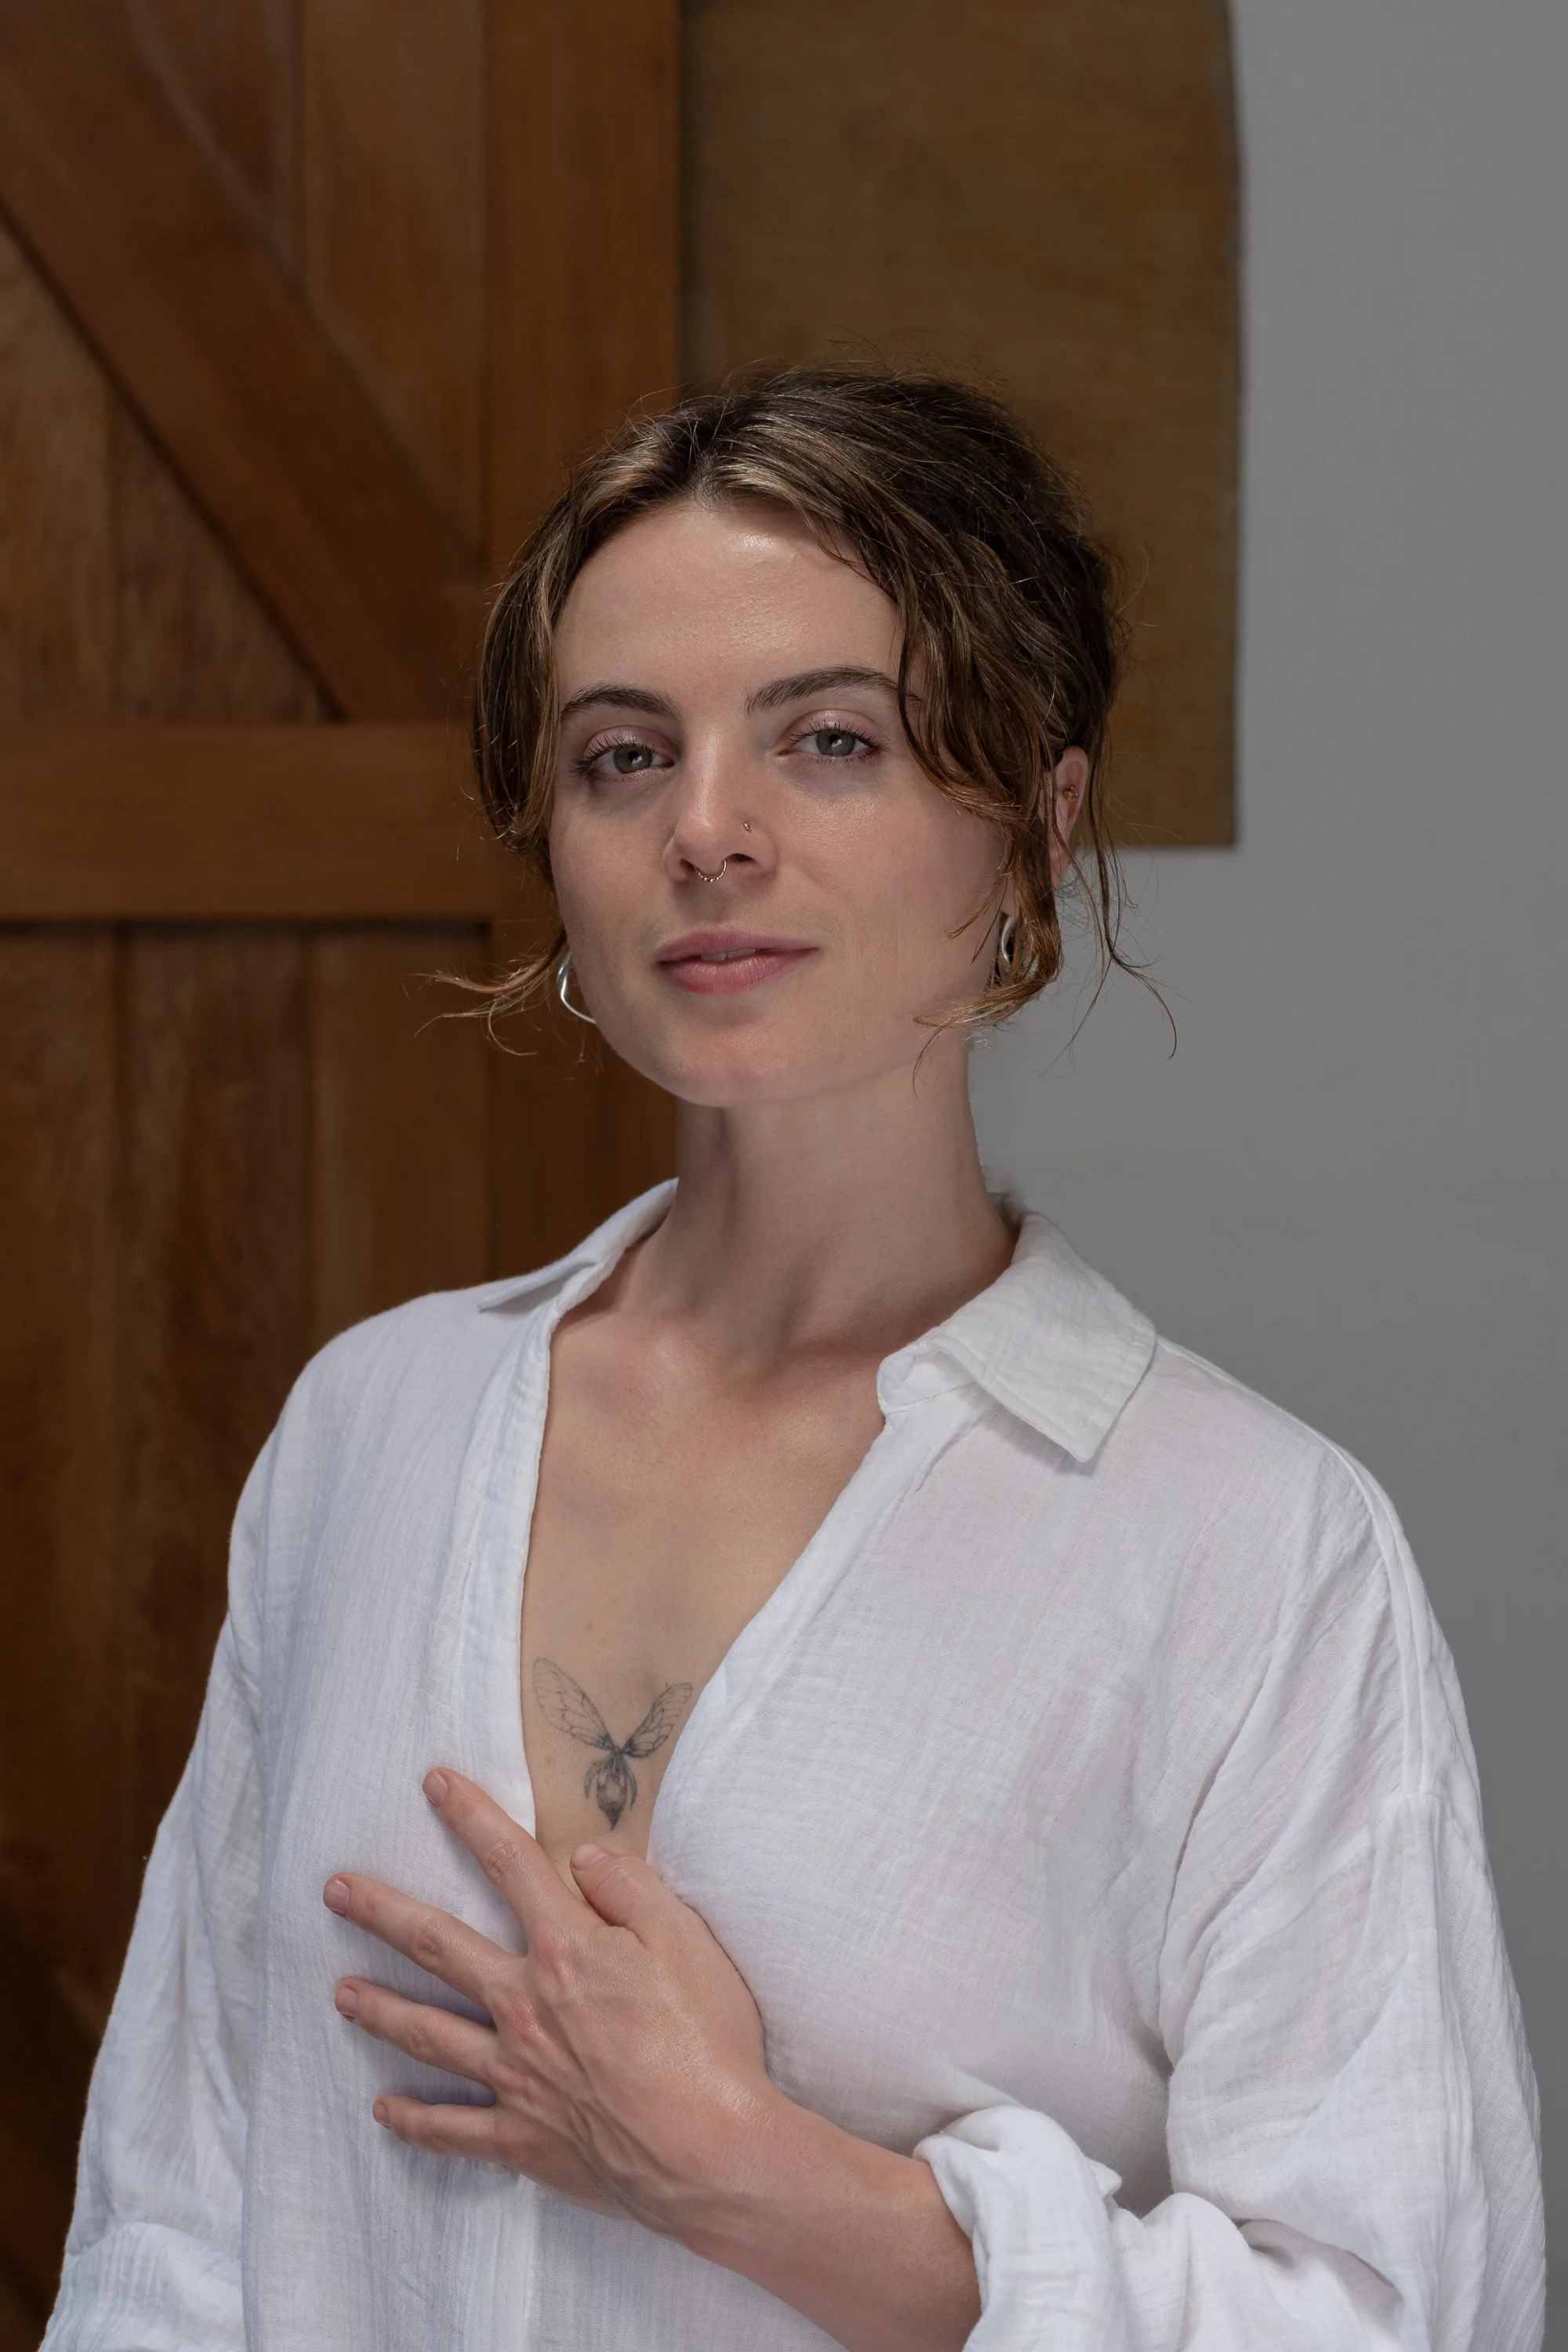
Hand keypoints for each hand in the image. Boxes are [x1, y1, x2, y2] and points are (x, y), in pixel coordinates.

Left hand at [323, 1768, 775, 2234]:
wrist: (710, 2152)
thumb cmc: (706, 2040)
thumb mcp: (685, 1938)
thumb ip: (630, 1889)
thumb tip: (584, 1859)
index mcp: (565, 1949)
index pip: (510, 1863)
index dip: (471, 1817)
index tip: (435, 1783)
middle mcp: (524, 2005)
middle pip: (438, 1947)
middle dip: (383, 1913)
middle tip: (336, 1891)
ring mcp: (516, 2075)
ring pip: (429, 2035)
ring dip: (381, 2010)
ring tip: (341, 1994)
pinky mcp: (523, 2137)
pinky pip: (453, 2129)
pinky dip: (415, 2120)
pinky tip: (384, 2111)